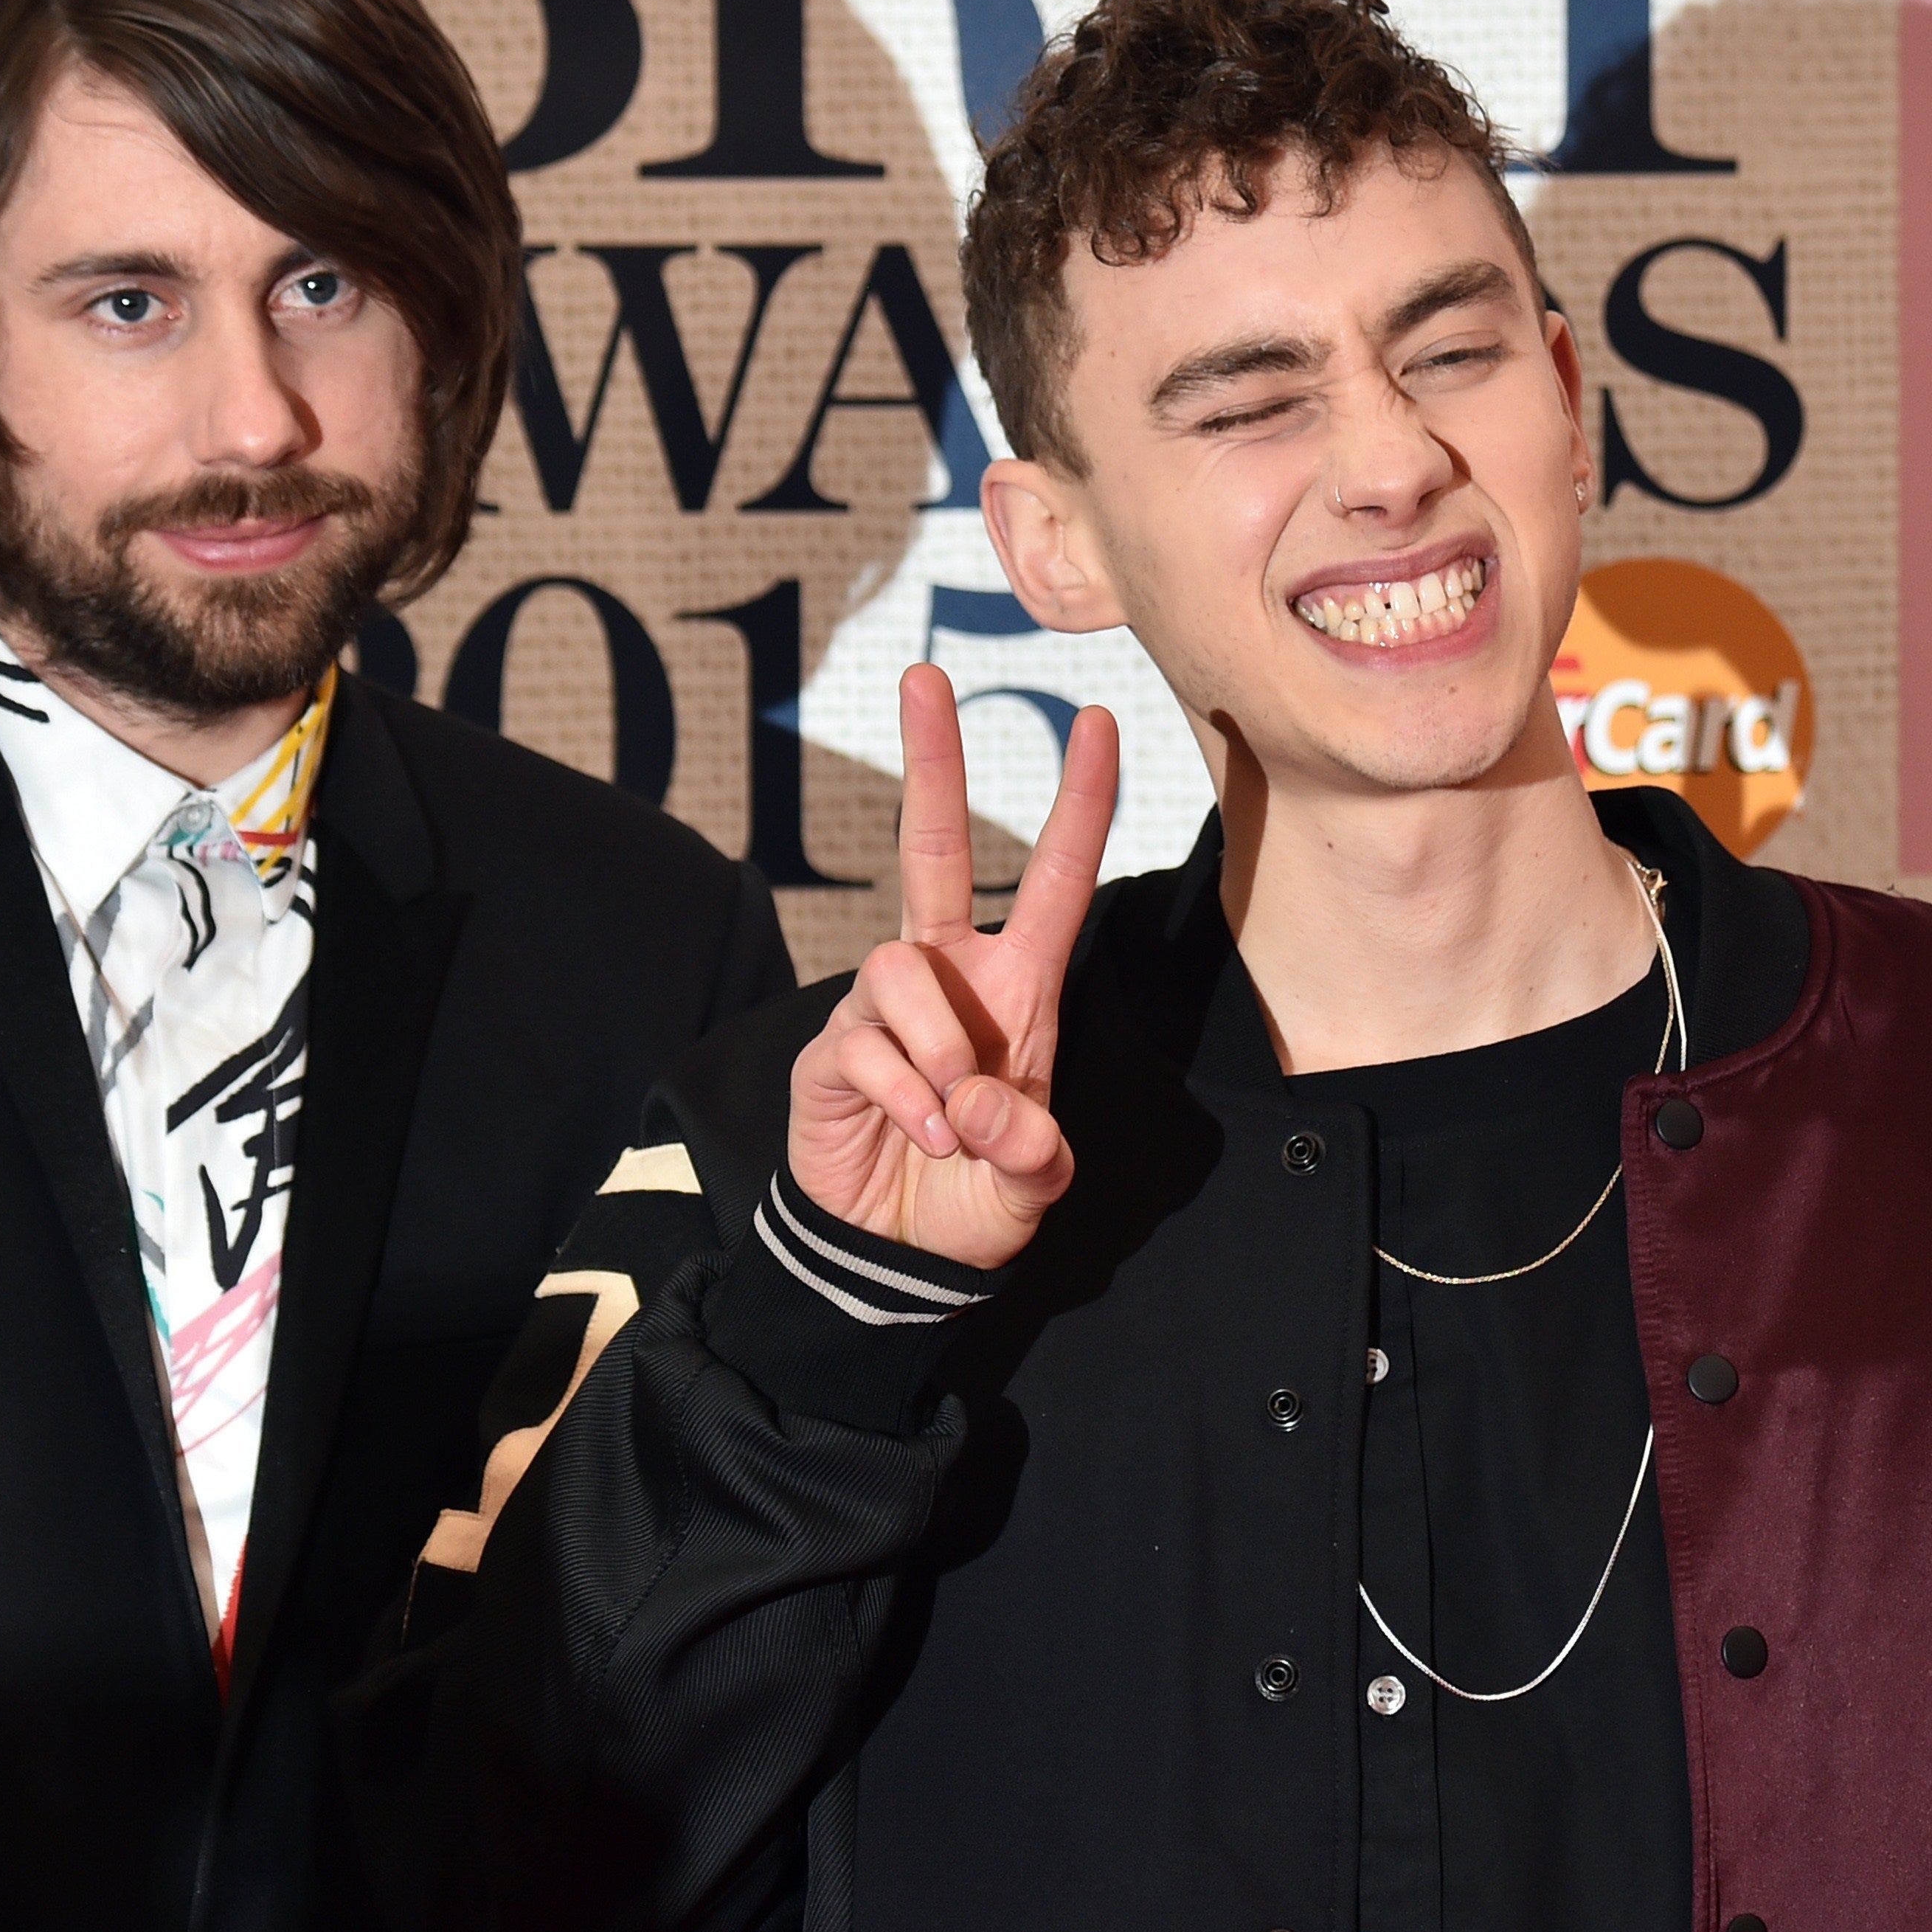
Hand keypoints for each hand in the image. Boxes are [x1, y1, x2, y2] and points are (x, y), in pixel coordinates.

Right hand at [785, 664, 1118, 1269]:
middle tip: (926, 677)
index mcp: (1017, 987)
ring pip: (900, 969)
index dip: (1078, 802)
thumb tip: (990, 1105)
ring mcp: (885, 1007)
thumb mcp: (1033, 1185)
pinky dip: (905, 1097)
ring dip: (938, 1051)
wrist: (894, 1254)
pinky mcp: (834, 1048)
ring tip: (951, 1121)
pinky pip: (866, 1043)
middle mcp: (949, 975)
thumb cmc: (973, 1197)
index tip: (1097, 722)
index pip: (1053, 878)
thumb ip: (1032, 1150)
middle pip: (933, 846)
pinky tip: (920, 1135)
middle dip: (932, 760)